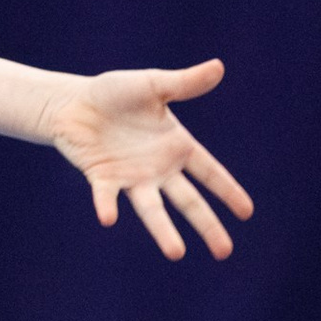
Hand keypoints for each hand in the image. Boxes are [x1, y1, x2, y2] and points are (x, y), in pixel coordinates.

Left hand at [45, 59, 252, 261]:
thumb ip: (183, 83)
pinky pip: (106, 196)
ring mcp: (131, 177)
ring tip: (176, 253)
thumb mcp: (152, 85)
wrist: (73, 103)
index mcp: (176, 147)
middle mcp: (158, 169)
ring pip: (152, 209)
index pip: (209, 172)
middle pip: (188, 202)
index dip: (228, 191)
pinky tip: (108, 218)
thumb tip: (218, 67)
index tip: (247, 212)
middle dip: (207, 225)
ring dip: (163, 230)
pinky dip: (107, 206)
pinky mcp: (102, 178)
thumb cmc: (115, 93)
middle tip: (224, 251)